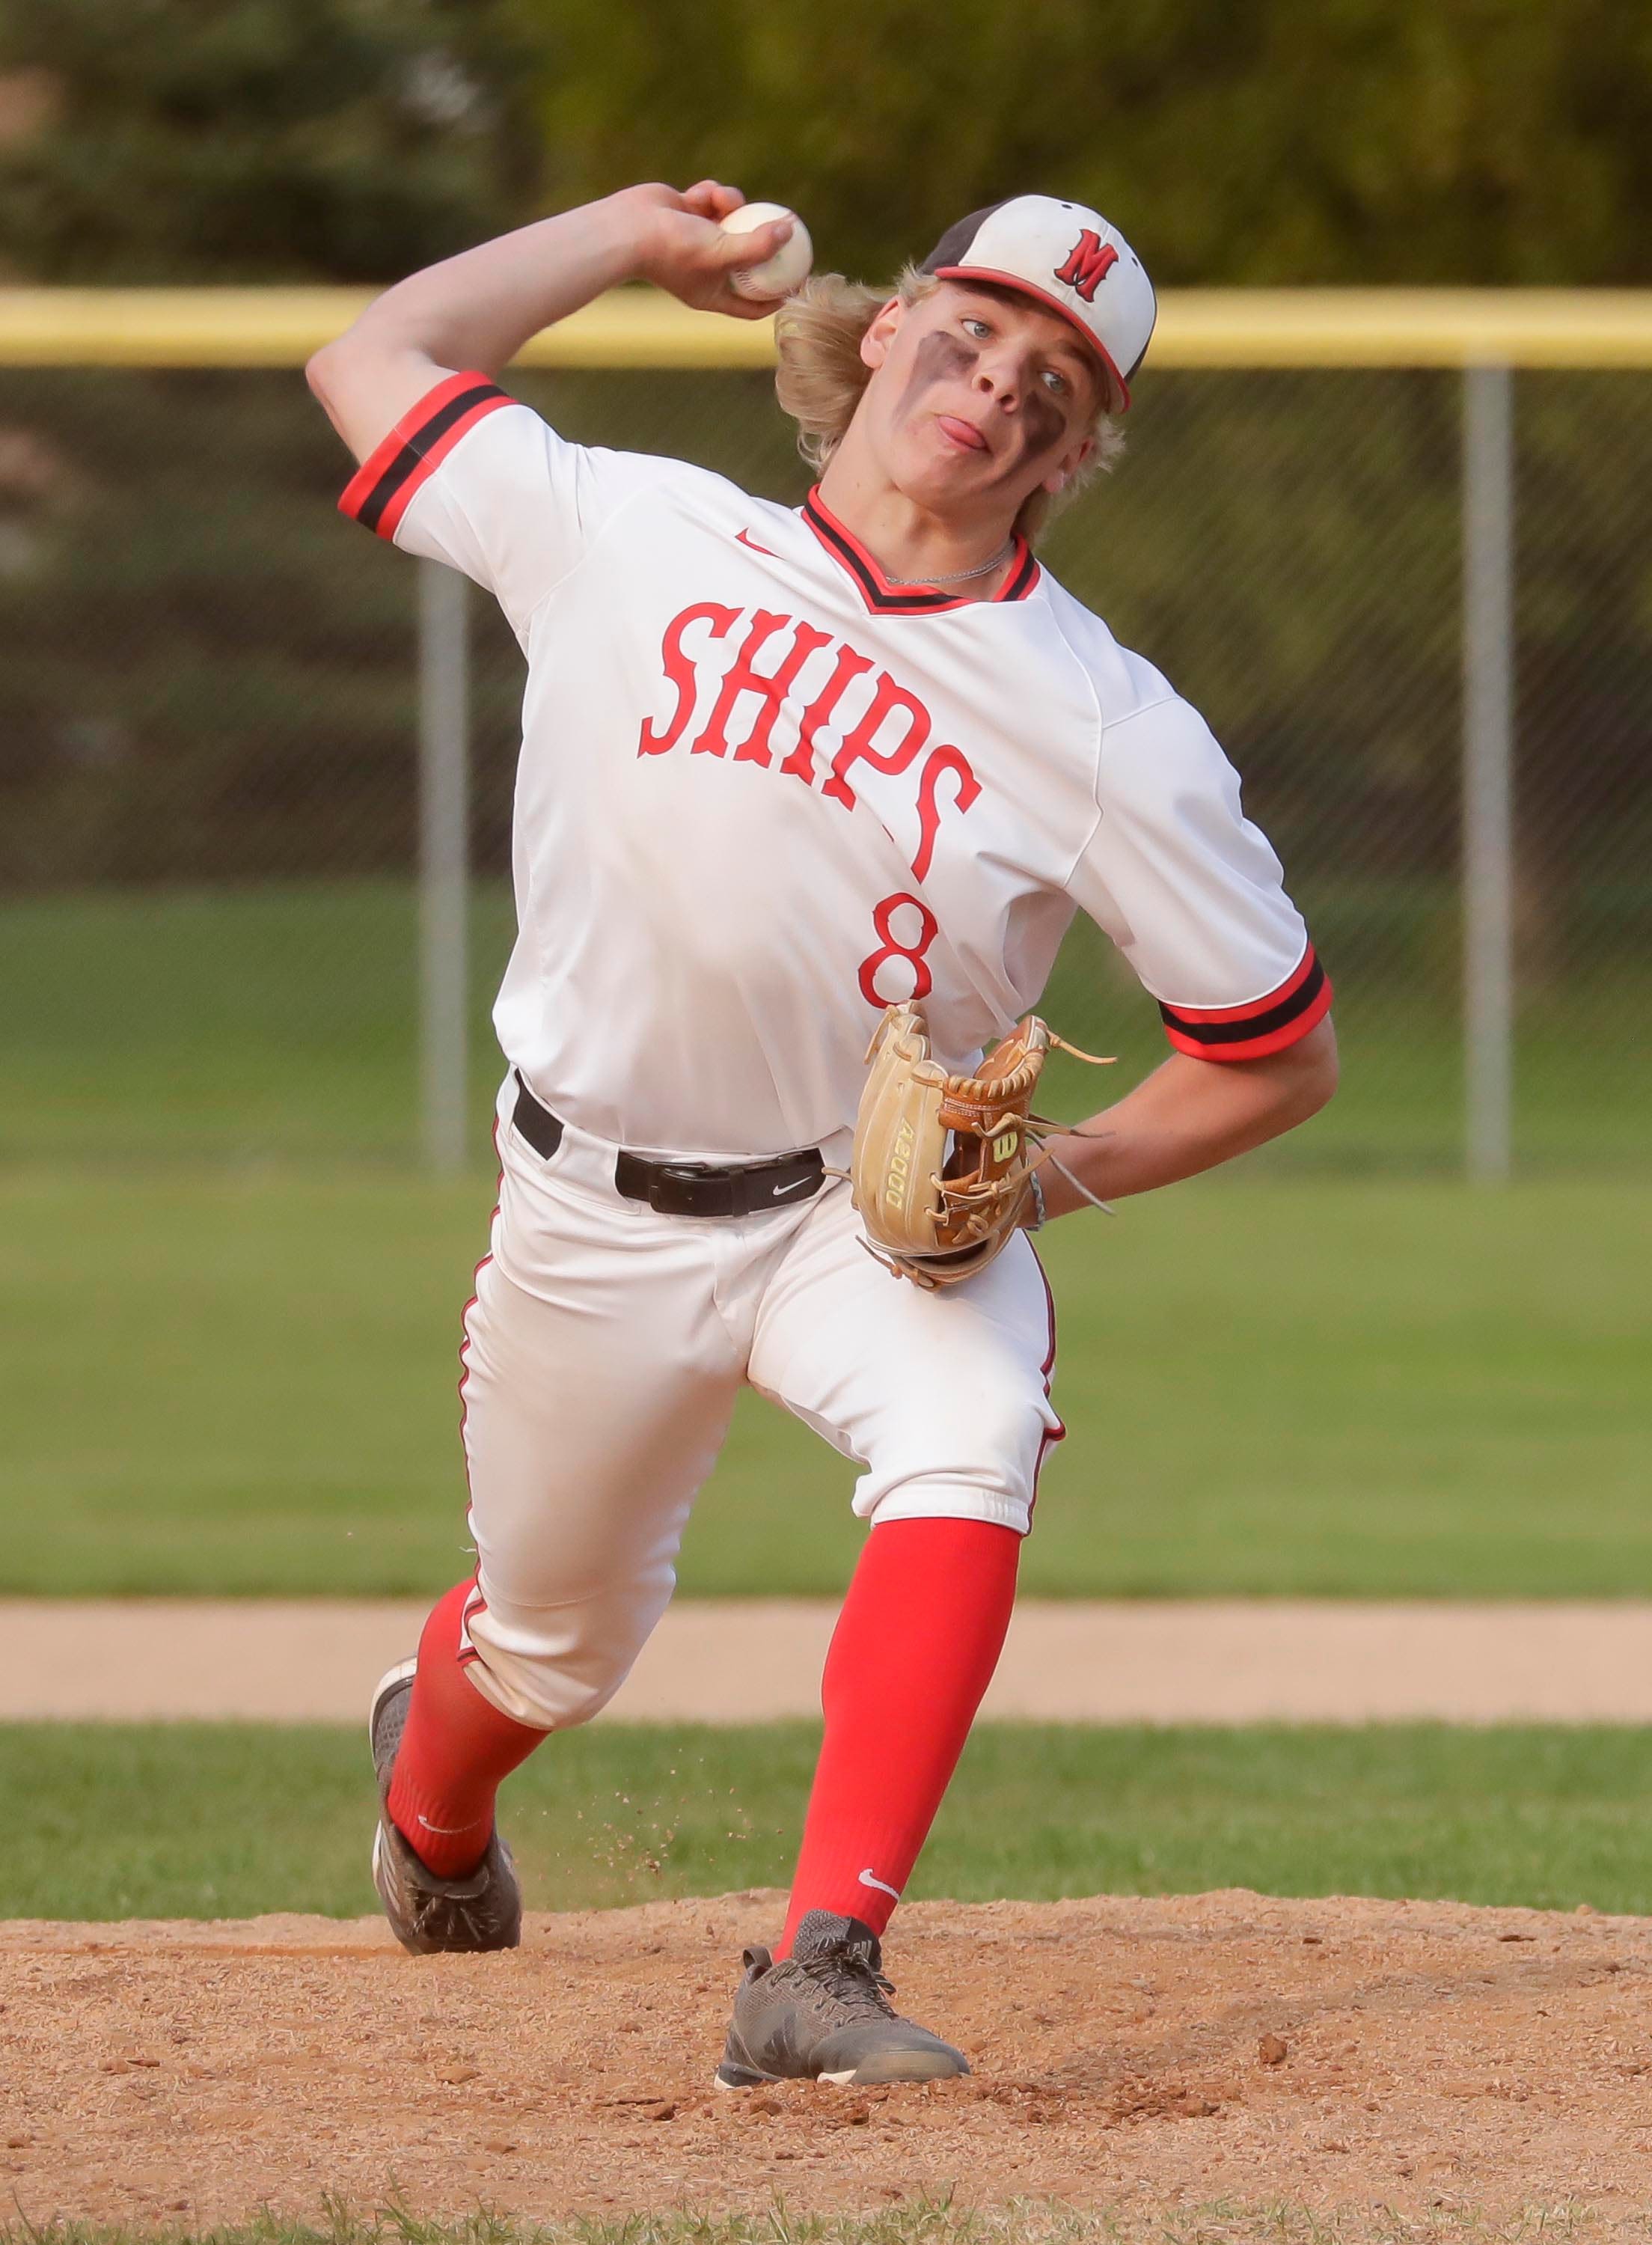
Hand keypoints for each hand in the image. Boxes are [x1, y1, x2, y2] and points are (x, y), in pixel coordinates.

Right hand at [621, 181, 795, 319]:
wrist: (629, 227)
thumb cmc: (673, 249)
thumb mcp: (722, 251)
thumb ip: (759, 244)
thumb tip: (791, 230)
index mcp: (712, 293)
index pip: (751, 305)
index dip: (776, 298)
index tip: (798, 285)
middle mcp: (706, 270)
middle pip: (747, 260)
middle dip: (766, 244)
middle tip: (789, 230)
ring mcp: (697, 240)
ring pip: (733, 220)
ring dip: (733, 205)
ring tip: (724, 200)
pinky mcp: (688, 213)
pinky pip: (713, 201)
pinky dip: (713, 194)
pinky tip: (707, 192)